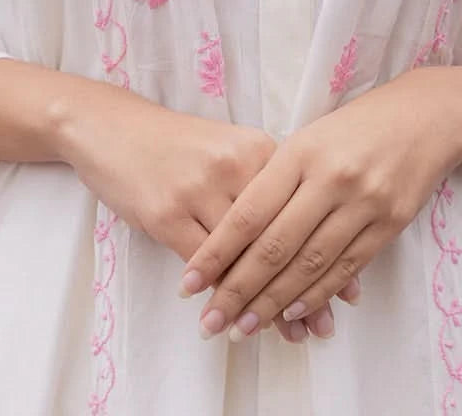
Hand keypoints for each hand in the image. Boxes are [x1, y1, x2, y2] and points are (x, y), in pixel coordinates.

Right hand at [54, 85, 355, 341]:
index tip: (347, 291)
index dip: (327, 254)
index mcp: (259, 149)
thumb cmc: (179, 144)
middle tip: (321, 326)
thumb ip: (265, 186)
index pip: (301, 211)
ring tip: (284, 333)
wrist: (114, 128)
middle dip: (302, 288)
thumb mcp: (230, 150)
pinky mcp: (167, 213)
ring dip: (263, 302)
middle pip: (278, 238)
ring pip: (243, 258)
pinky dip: (220, 293)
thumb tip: (308, 235)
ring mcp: (200, 189)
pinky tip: (229, 316)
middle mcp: (235, 166)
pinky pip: (205, 263)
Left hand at [178, 72, 461, 341]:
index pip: (249, 213)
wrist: (426, 116)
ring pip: (310, 264)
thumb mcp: (308, 138)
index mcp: (300, 152)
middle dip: (238, 290)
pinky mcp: (390, 223)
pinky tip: (291, 313)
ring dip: (273, 303)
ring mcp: (364, 203)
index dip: (217, 254)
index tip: (189, 284)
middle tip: (210, 323)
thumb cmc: (354, 125)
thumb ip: (276, 179)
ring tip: (243, 328)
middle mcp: (330, 178)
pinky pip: (346, 268)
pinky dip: (316, 294)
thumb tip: (236, 234)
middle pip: (275, 247)